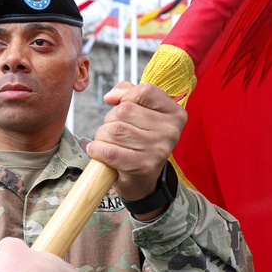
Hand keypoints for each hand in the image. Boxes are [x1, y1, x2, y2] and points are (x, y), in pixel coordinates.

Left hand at [85, 81, 185, 204]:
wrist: (144, 181)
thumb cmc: (140, 141)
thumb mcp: (142, 113)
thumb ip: (128, 93)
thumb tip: (111, 96)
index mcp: (175, 113)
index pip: (146, 91)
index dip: (126, 95)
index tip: (119, 105)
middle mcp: (171, 131)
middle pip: (124, 110)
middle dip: (110, 119)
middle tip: (113, 132)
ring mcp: (158, 149)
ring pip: (114, 130)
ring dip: (102, 135)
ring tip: (108, 143)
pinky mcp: (143, 166)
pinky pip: (109, 151)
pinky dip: (97, 150)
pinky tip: (97, 151)